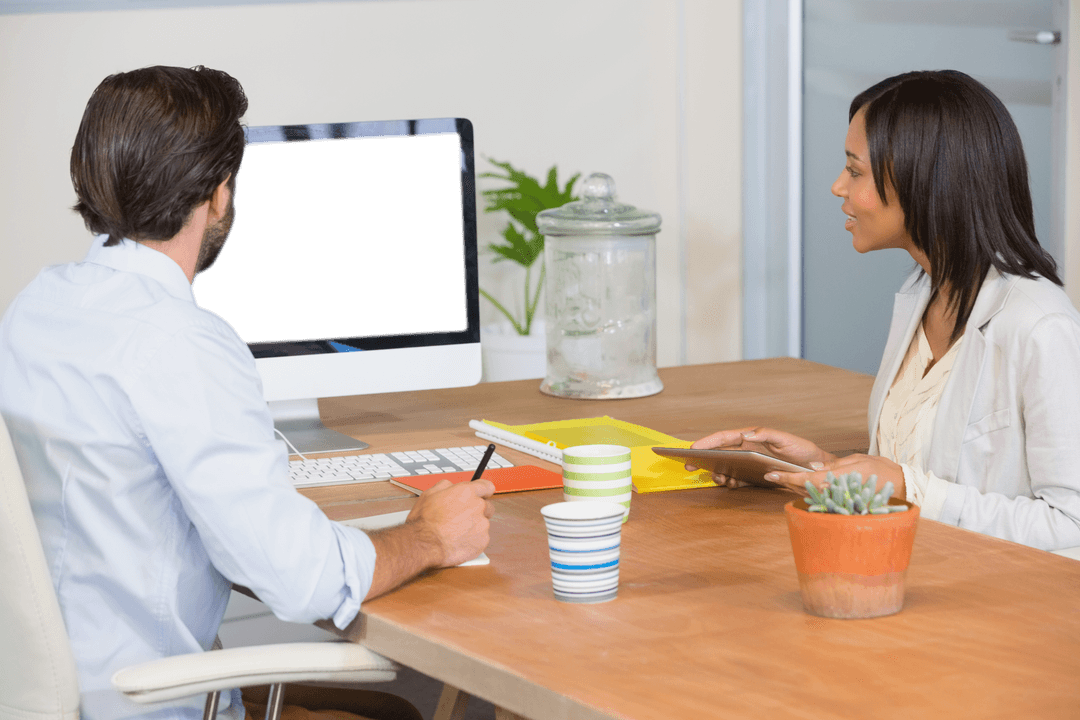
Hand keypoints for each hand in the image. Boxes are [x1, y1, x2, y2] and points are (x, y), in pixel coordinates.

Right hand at [406, 478, 495, 566]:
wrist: (424, 545)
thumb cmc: (424, 522)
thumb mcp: (429, 494)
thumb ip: (446, 486)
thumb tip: (451, 486)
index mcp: (466, 492)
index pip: (487, 486)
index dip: (483, 492)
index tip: (482, 495)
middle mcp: (478, 506)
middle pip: (487, 506)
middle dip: (478, 511)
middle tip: (462, 518)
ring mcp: (482, 525)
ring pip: (483, 524)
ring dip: (473, 527)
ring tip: (455, 532)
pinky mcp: (482, 541)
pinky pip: (481, 539)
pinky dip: (472, 541)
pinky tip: (458, 541)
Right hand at [690, 427, 836, 489]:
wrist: (815, 469)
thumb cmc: (802, 451)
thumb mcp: (786, 440)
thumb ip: (766, 434)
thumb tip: (747, 435)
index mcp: (751, 438)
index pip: (725, 438)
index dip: (708, 441)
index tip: (693, 447)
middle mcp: (747, 449)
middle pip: (720, 452)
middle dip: (704, 457)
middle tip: (690, 465)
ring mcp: (749, 463)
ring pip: (726, 466)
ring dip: (718, 472)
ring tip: (717, 477)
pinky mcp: (754, 476)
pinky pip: (736, 479)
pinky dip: (730, 482)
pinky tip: (730, 484)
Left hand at [766, 453, 904, 499]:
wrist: (901, 485)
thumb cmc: (881, 470)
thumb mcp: (856, 460)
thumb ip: (834, 464)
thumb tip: (813, 466)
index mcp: (838, 477)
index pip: (807, 478)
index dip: (788, 477)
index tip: (772, 475)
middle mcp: (837, 490)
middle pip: (806, 488)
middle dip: (788, 482)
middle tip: (772, 475)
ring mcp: (840, 498)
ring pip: (813, 494)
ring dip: (797, 487)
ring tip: (783, 479)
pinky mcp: (844, 502)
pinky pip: (823, 497)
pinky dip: (811, 492)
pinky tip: (804, 487)